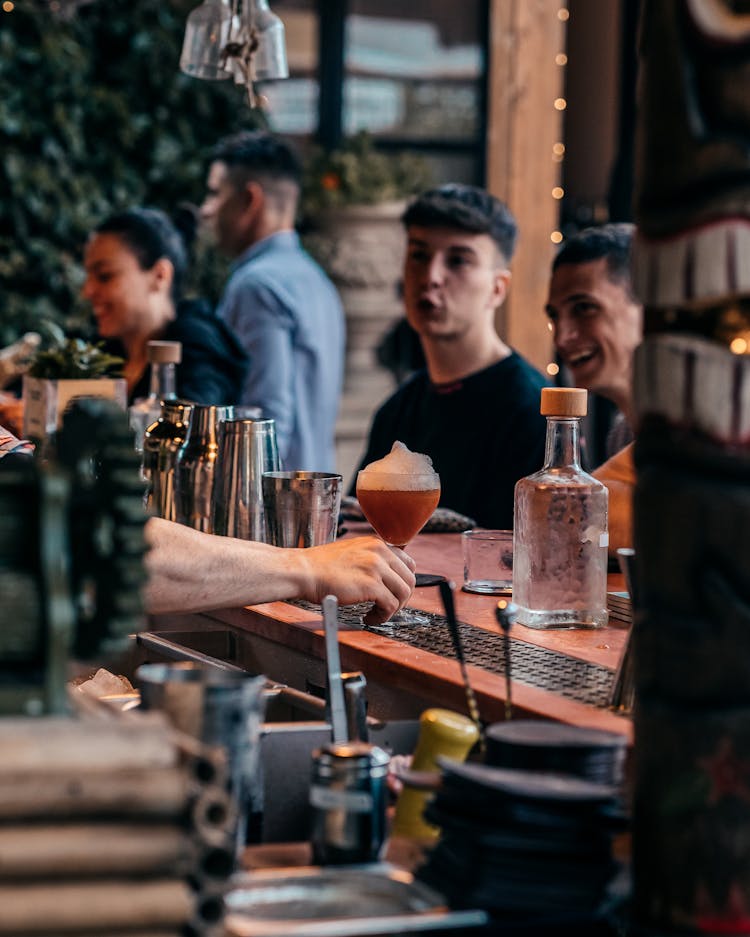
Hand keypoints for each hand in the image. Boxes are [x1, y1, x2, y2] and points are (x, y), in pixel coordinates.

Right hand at [299, 536, 415, 624]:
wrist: (303, 571)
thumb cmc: (320, 566)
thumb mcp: (352, 553)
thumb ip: (371, 560)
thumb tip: (386, 576)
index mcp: (376, 544)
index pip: (407, 563)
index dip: (403, 582)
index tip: (393, 593)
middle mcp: (380, 552)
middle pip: (409, 579)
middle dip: (401, 598)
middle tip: (386, 607)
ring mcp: (376, 568)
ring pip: (403, 593)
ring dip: (393, 609)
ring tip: (377, 614)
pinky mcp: (371, 585)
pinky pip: (390, 605)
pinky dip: (383, 616)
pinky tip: (369, 618)